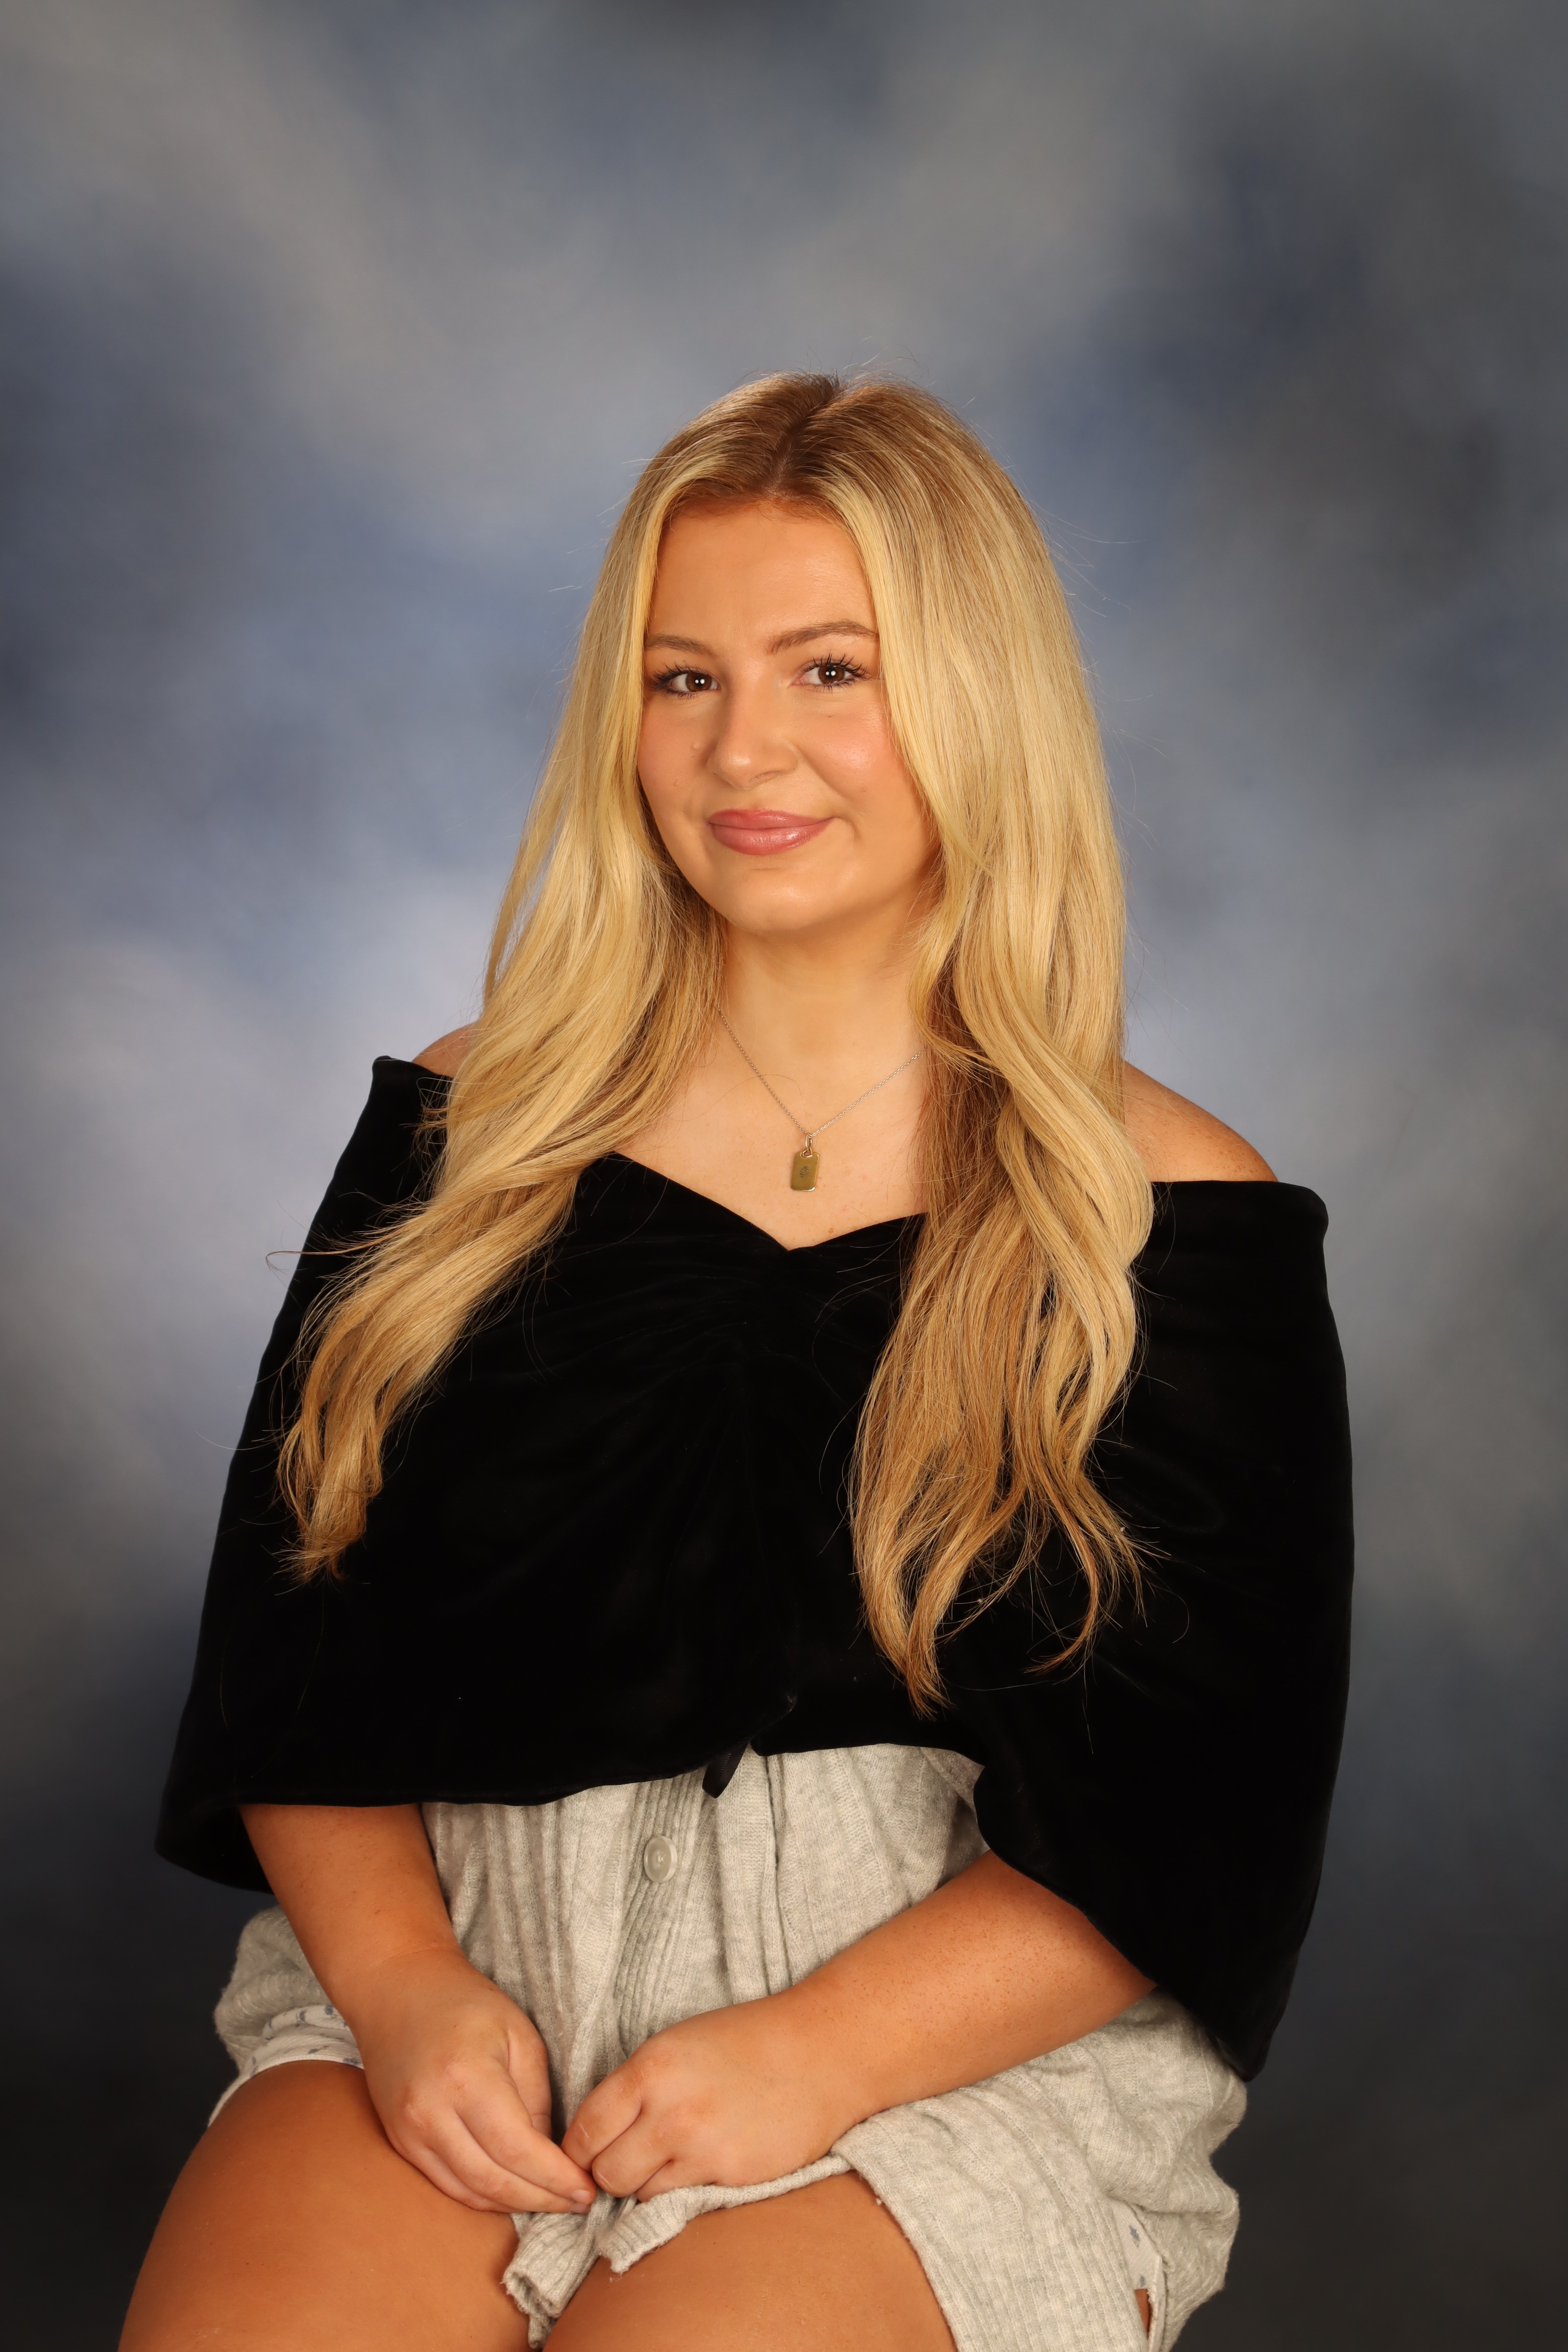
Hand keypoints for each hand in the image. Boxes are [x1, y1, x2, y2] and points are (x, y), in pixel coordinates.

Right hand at [348, 1944, 596, 2214]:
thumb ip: (537, 2098)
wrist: (399, 1992)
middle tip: (578, 2204)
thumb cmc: (468, 2006)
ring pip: (468, 2192)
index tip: (587, 2190)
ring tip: (552, 2202)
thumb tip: (551, 2158)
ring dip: (514, 2206)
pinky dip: (482, 2196)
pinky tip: (512, 2193)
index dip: (555, 2178)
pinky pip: (446, 2185)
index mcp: (466, 2077)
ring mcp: (408, 2132)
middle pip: (493, 2180)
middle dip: (541, 2200)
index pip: (517, 2148)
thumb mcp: (520, 2036)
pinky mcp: (400, 2142)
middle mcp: (430, 2112)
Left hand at [562, 1991, 852, 2201]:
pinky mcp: (730, 2176)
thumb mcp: (675, 2047)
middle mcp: (669, 2110)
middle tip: (631, 2158)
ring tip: (674, 2157)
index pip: (584, 2131)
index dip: (579, 2149)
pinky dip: (681, 2190)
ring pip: (639, 2194)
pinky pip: (679, 2201)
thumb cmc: (745, 2042)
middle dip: (610, 2172)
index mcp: (649, 2068)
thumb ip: (634, 2089)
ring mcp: (701, 2147)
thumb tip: (590, 2140)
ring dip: (646, 2184)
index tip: (588, 2153)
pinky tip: (702, 2164)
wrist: (820, 2051)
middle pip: (605, 2173)